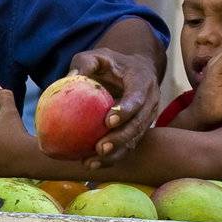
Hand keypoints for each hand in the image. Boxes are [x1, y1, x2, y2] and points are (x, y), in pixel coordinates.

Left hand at [69, 48, 161, 165]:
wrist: (134, 71)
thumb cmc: (111, 63)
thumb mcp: (97, 56)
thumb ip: (85, 63)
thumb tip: (71, 77)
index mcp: (143, 82)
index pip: (137, 98)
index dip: (125, 111)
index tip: (108, 121)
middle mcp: (150, 102)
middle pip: (138, 124)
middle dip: (120, 138)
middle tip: (100, 148)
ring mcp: (147, 119)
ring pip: (134, 140)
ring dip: (115, 153)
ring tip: (93, 162)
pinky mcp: (139, 131)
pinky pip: (127, 147)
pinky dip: (111, 158)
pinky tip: (91, 164)